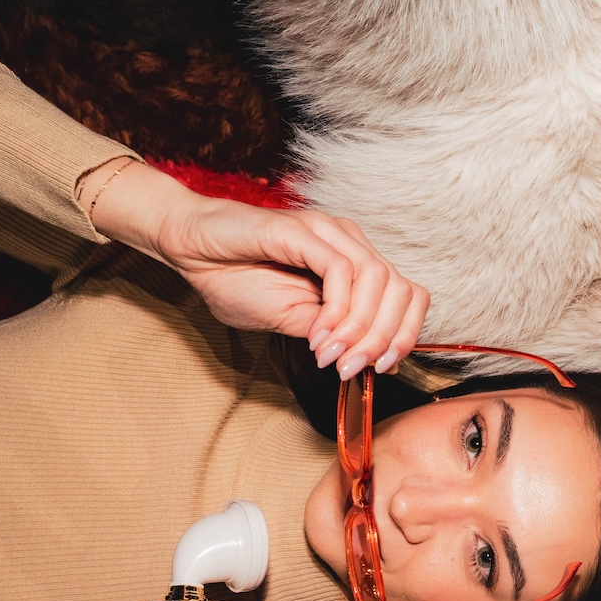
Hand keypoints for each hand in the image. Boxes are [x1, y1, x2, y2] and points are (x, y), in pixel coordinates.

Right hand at [81, 159, 428, 376]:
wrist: (191, 248)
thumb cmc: (238, 280)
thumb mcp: (296, 321)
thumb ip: (335, 334)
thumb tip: (370, 360)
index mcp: (357, 263)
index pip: (410, 296)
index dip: (406, 335)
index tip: (383, 368)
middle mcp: (351, 243)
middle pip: (402, 290)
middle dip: (386, 339)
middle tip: (355, 369)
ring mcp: (329, 233)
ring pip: (377, 280)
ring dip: (360, 328)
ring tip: (333, 356)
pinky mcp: (302, 230)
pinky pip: (340, 269)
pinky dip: (337, 309)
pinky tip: (318, 334)